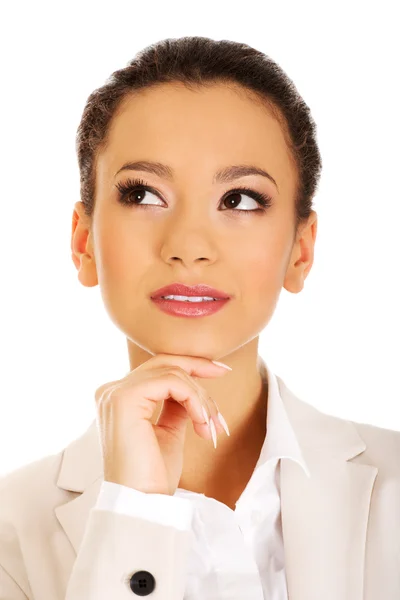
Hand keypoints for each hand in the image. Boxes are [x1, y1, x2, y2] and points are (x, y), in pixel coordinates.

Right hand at [94, 353, 230, 495]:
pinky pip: (172, 383)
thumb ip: (174, 406)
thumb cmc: (153, 476)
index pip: (156, 369)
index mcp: (117, 399)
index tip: (219, 370)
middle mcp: (110, 391)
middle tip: (225, 373)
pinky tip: (202, 422)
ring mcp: (115, 393)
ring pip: (172, 374)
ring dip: (201, 398)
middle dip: (198, 368)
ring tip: (211, 426)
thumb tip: (193, 388)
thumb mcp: (168, 432)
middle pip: (163, 362)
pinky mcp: (124, 399)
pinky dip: (194, 399)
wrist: (142, 505)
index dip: (189, 366)